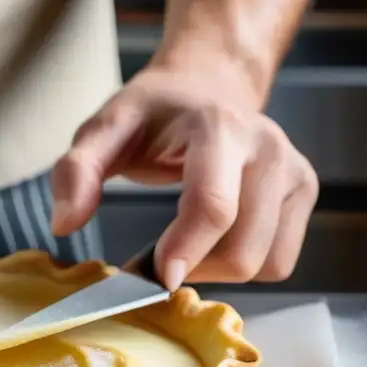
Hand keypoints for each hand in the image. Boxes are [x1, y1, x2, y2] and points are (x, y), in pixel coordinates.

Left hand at [50, 59, 317, 288]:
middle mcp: (268, 147)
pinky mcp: (304, 191)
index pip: (213, 206)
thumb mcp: (101, 130)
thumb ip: (75, 171)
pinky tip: (214, 243)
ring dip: (218, 271)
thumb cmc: (152, 114)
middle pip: (243, 248)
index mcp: (218, 128)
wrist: (206, 85)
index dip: (185, 253)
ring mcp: (294, 170)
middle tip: (154, 263)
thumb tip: (63, 225)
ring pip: (266, 262)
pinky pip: (280, 261)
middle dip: (195, 269)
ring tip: (183, 248)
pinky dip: (244, 265)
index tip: (155, 281)